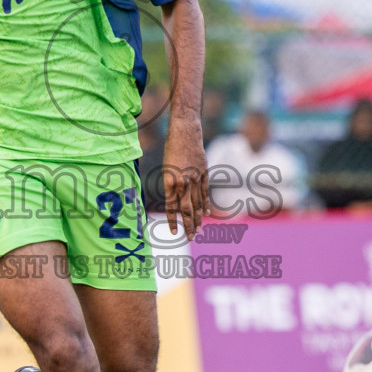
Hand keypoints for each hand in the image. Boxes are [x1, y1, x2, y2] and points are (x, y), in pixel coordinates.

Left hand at [162, 118, 209, 237]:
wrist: (185, 133)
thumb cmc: (171, 150)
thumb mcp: (166, 169)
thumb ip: (172, 187)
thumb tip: (175, 203)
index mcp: (170, 181)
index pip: (171, 207)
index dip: (173, 221)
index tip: (174, 232)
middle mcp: (183, 182)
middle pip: (186, 209)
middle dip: (188, 225)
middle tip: (190, 238)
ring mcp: (195, 178)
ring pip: (197, 203)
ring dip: (197, 218)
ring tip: (198, 231)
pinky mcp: (204, 173)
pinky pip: (204, 192)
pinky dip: (205, 204)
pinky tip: (205, 213)